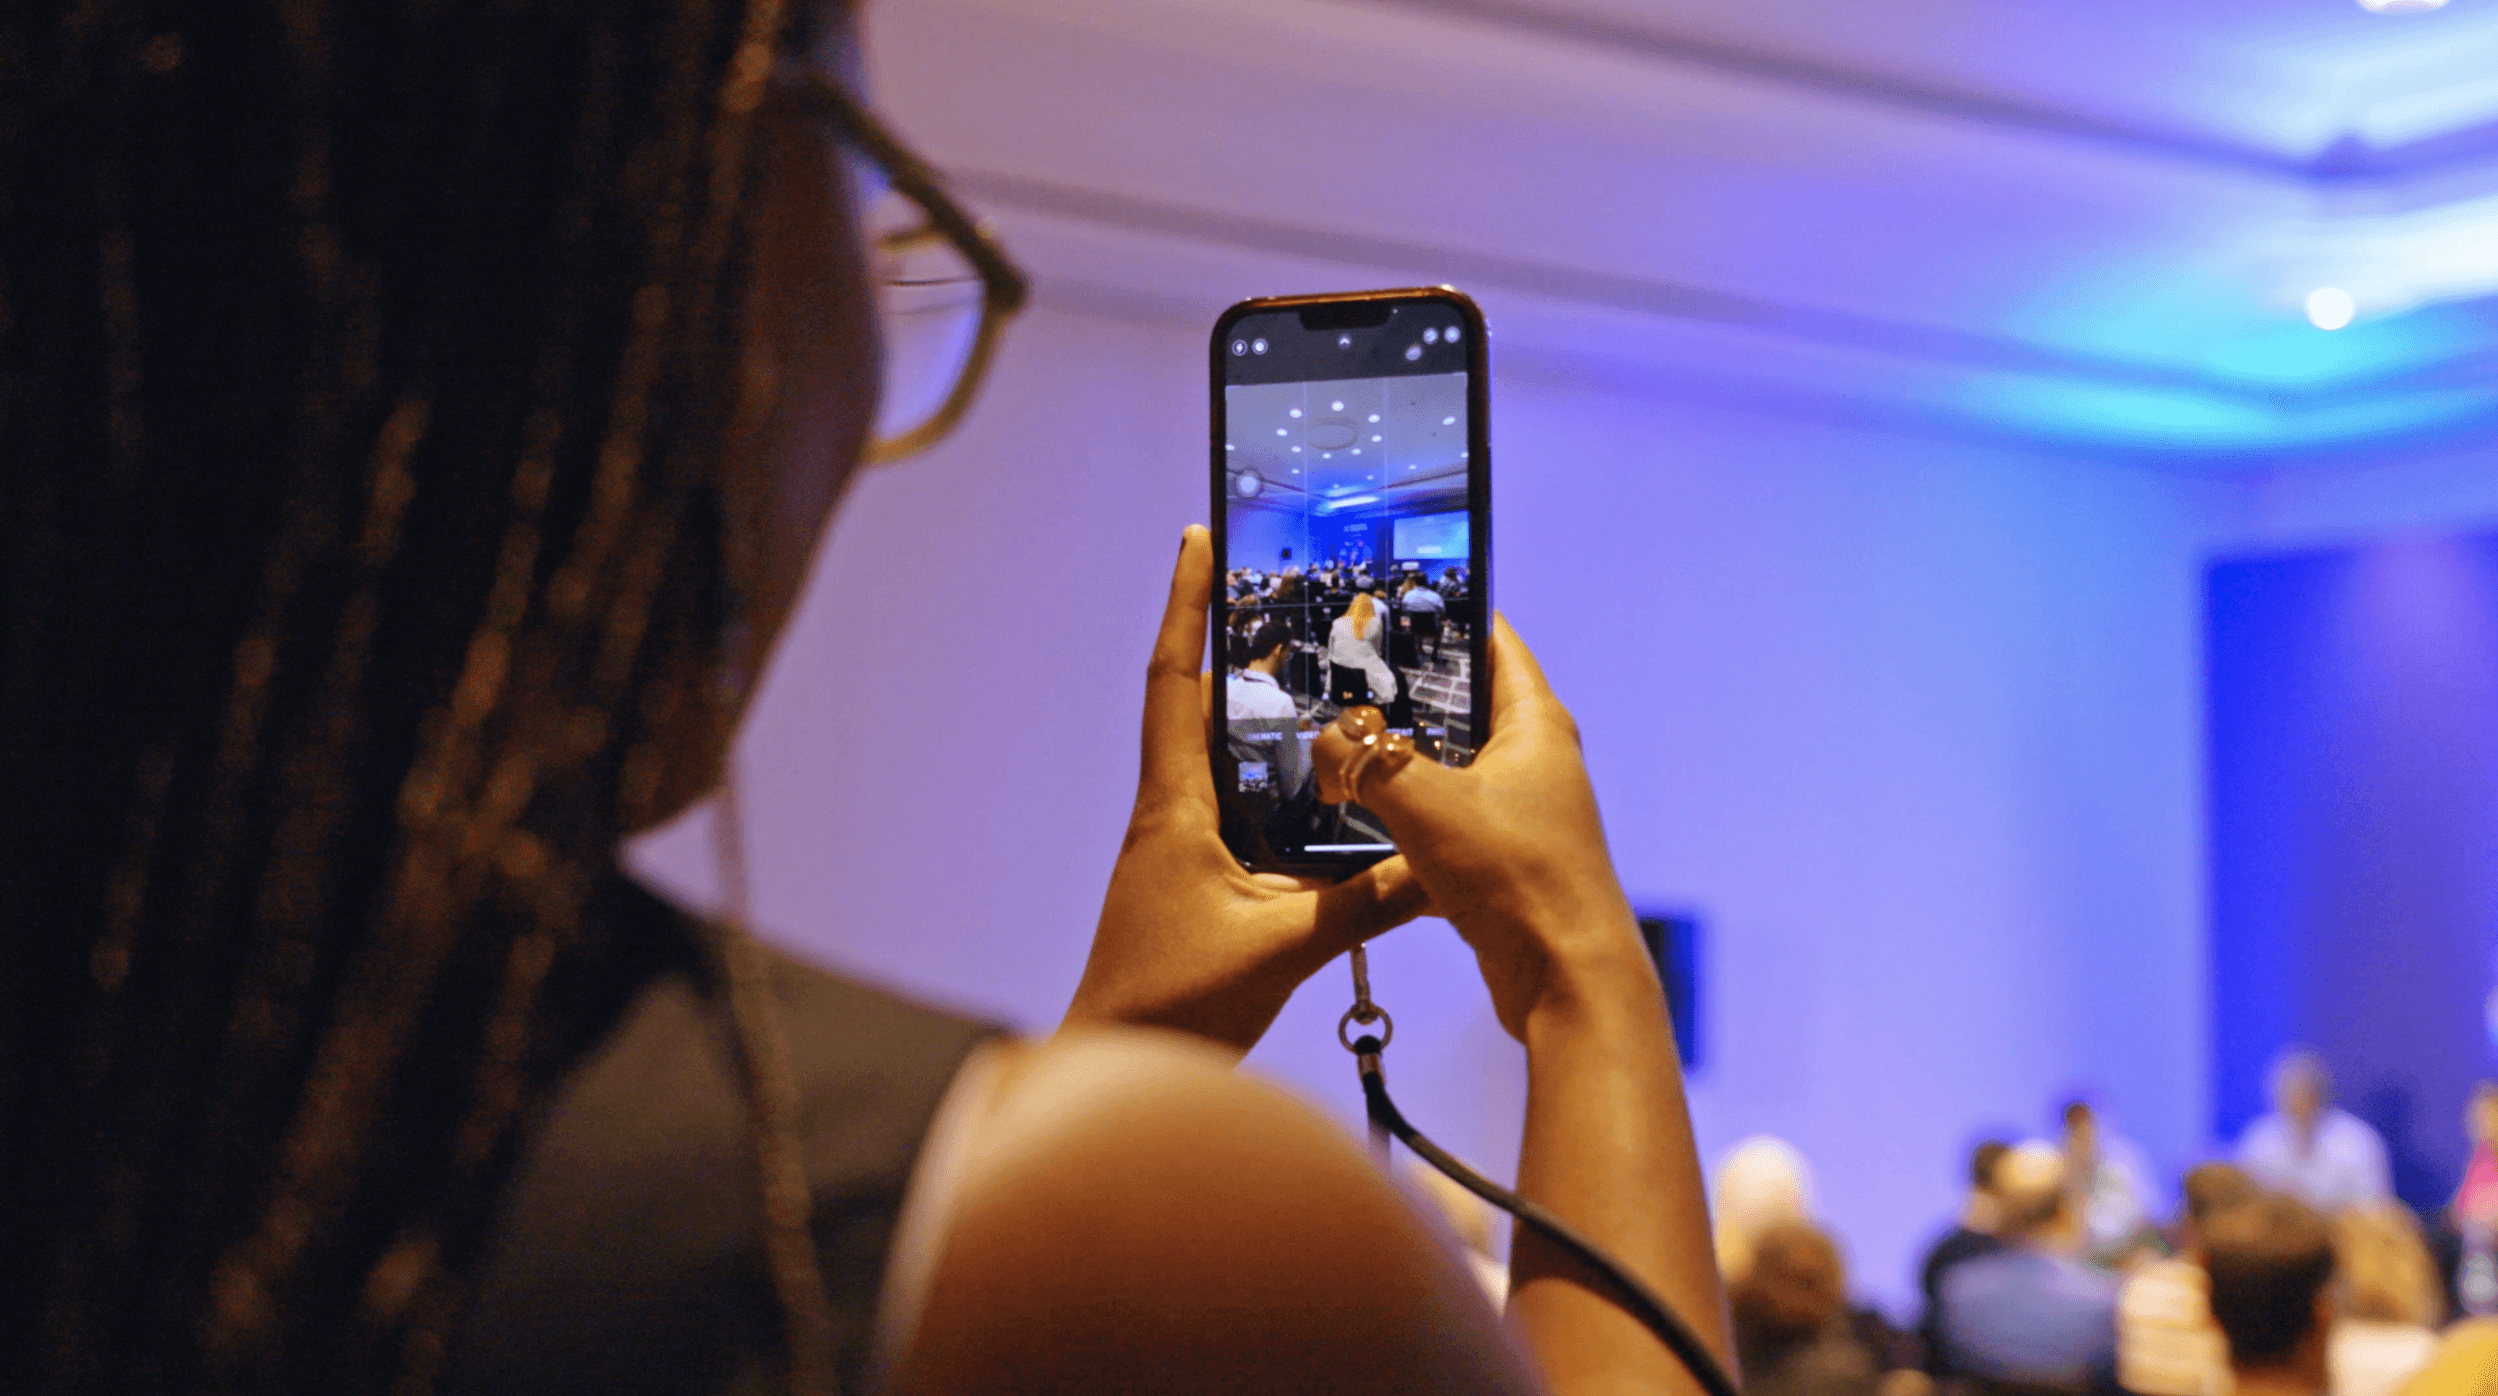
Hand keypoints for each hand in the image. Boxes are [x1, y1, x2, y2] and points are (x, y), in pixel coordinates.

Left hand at [1064, 527, 1430, 1055]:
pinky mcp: (1200, 883)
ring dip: (1257, 704)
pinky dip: (1279, 778)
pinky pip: (1243, 807)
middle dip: (1230, 636)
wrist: (1120, 1071)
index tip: (1198, 537)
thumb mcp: (1280, 949)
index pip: (1173, 682)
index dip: (1185, 605)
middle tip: (1278, 581)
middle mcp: (1171, 815)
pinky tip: (1325, 781)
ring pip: (1222, 754)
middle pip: (1196, 701)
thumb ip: (1361, 904)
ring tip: (1313, 659)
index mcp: (1173, 810)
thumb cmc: (1172, 1009)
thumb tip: (1435, 866)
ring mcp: (1181, 849)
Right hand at [1313, 617, 1646, 1040]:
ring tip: (1332, 749)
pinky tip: (1353, 827)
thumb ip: (1365, 763)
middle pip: (1458, 704)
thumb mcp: (1425, 803)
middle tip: (1334, 678)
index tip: (1385, 598)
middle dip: (1398, 694)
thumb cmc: (1520, 879)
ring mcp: (1518, 812)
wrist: (1566, 983)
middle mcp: (1533, 761)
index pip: (1490, 639)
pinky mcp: (1500, 861)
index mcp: (1534, 724)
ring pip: (1443, 767)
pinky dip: (1401, 821)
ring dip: (1393, 764)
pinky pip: (1440, 823)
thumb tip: (1325, 745)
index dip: (1442, 611)